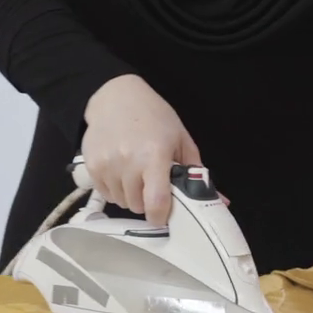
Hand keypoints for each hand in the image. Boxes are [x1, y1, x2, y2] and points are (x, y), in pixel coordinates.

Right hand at [81, 74, 202, 225]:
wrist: (116, 97)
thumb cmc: (153, 116)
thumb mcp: (180, 138)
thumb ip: (195, 172)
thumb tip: (220, 201)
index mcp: (155, 155)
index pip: (156, 202)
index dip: (161, 216)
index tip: (163, 215)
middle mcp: (128, 162)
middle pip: (137, 205)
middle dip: (146, 202)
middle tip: (150, 185)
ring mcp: (107, 164)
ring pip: (120, 201)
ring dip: (130, 195)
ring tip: (135, 175)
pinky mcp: (92, 165)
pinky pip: (105, 193)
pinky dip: (114, 189)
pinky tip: (120, 171)